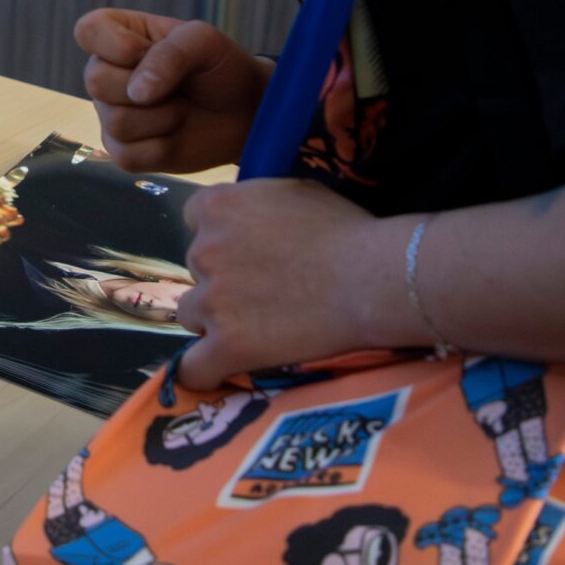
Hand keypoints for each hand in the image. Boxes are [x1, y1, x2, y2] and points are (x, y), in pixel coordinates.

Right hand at [74, 8, 270, 172]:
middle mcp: (106, 75)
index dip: (116, 45)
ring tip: (182, 109)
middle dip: (150, 87)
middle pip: (96, 80)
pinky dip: (163, 147)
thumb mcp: (203, 42)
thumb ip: (169, 55)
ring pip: (117, 122)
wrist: (244, 112)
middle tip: (178, 86)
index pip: (87, 31)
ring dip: (164, 117)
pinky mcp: (123, 152)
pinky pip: (128, 155)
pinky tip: (177, 134)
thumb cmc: (220, 67)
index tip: (149, 50)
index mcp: (118, 36)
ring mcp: (110, 116)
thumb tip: (136, 93)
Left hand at [172, 177, 397, 386]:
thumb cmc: (345, 230)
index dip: (220, 236)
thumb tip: (246, 218)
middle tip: (265, 289)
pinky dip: (202, 371)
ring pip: (192, 313)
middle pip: (195, 268)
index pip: (194, 220)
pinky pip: (194, 367)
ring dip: (215, 319)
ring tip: (257, 326)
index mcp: (218, 207)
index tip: (246, 249)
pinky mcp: (228, 344)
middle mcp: (204, 251)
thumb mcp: (292, 192)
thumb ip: (254, 204)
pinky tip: (216, 372)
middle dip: (222, 277)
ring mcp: (213, 300)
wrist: (371, 278)